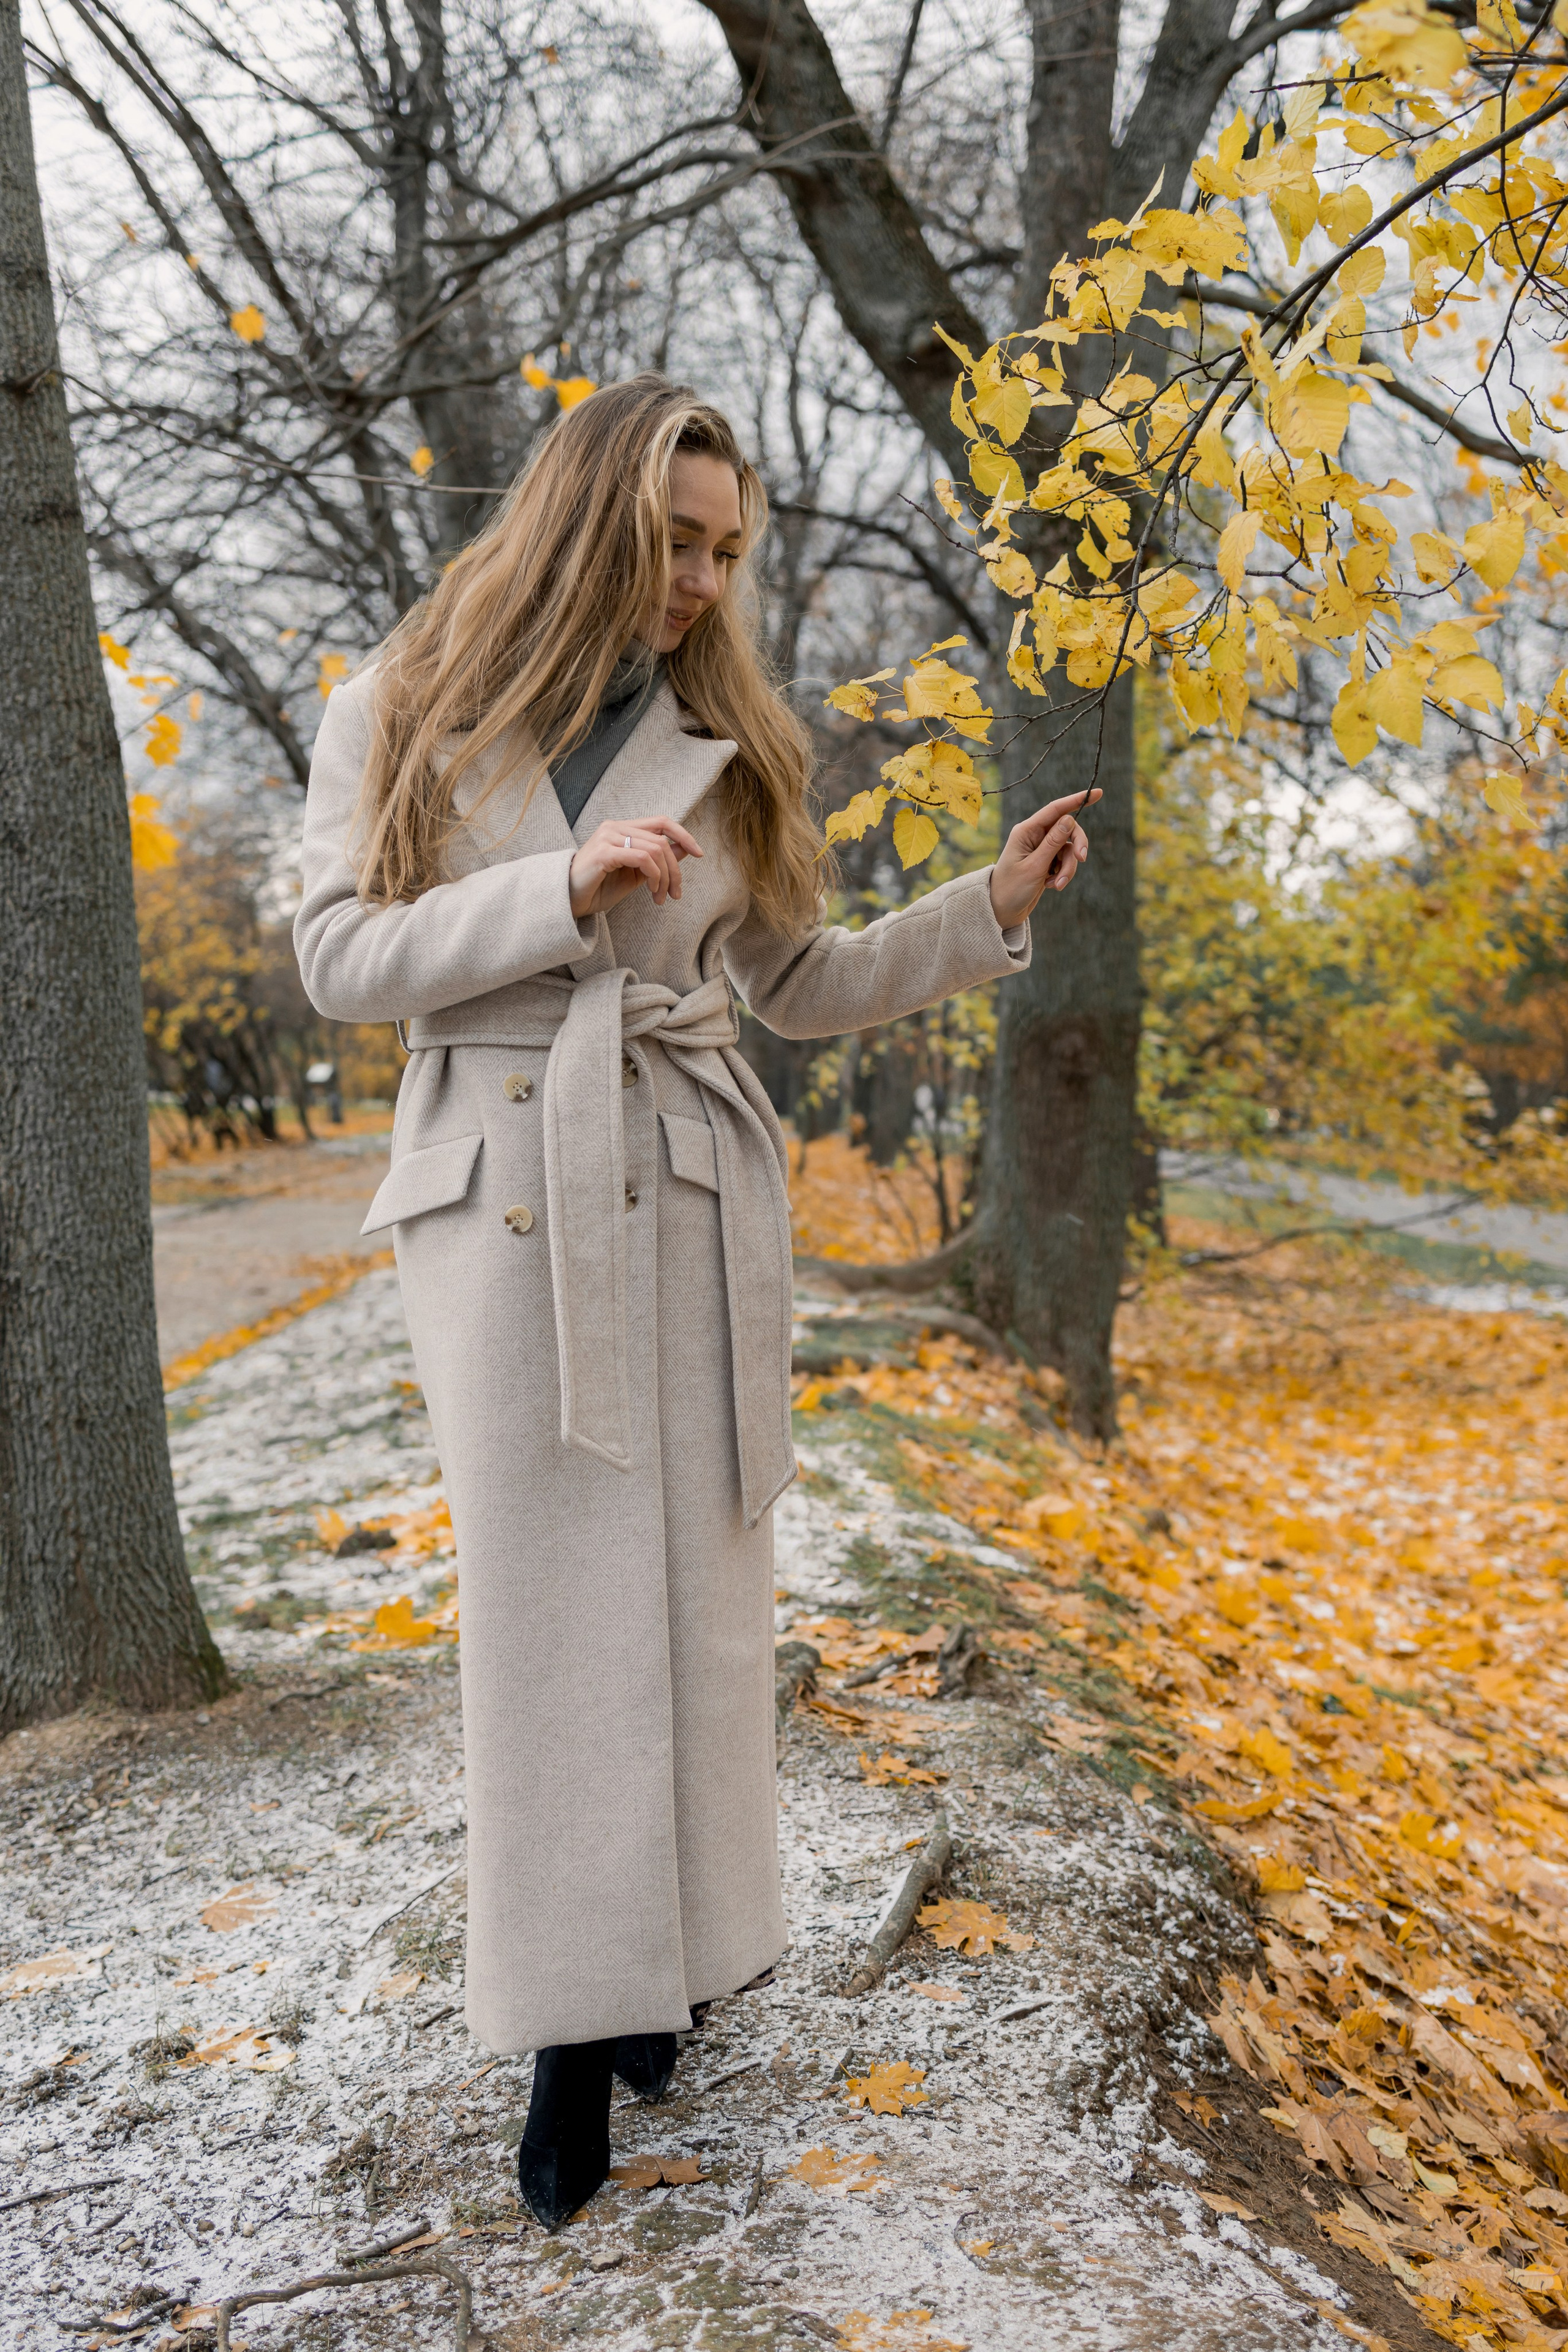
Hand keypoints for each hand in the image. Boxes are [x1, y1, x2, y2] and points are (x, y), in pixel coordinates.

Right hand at [569, 816, 702, 917]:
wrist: (568, 901)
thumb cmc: (599, 888)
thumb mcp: (636, 875)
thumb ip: (657, 861)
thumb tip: (684, 849)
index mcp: (622, 829)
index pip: (661, 822)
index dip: (683, 835)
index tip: (699, 854)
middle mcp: (615, 827)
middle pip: (662, 840)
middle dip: (675, 870)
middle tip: (675, 894)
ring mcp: (608, 837)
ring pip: (655, 849)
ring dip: (665, 878)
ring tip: (661, 898)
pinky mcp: (604, 852)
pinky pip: (642, 858)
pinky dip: (654, 875)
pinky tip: (651, 891)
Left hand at [988, 788, 1100, 928]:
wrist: (1003, 911)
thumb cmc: (1012, 888)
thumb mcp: (1034, 866)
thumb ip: (1053, 843)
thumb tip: (1069, 819)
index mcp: (1027, 831)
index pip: (1055, 809)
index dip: (1076, 800)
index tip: (1097, 792)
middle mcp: (1035, 836)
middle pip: (1068, 830)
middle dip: (1077, 846)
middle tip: (1082, 860)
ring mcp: (1042, 849)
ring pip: (1069, 850)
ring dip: (1068, 868)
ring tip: (1057, 884)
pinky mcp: (1047, 862)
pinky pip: (1065, 862)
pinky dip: (1063, 874)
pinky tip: (1051, 885)